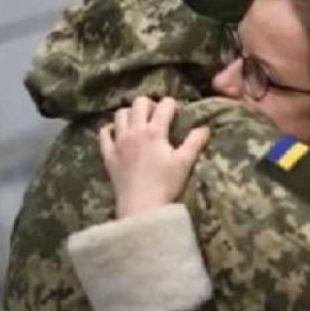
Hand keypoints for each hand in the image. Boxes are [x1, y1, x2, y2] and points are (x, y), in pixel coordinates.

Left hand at [99, 97, 210, 217]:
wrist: (141, 207)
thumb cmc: (165, 184)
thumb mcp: (184, 162)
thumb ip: (195, 142)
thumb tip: (205, 127)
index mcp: (154, 131)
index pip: (164, 105)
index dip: (172, 104)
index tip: (177, 112)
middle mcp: (134, 131)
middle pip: (139, 103)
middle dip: (150, 103)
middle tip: (157, 115)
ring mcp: (118, 142)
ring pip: (120, 114)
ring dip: (130, 113)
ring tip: (138, 122)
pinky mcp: (108, 155)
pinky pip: (104, 133)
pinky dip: (110, 128)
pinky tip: (118, 133)